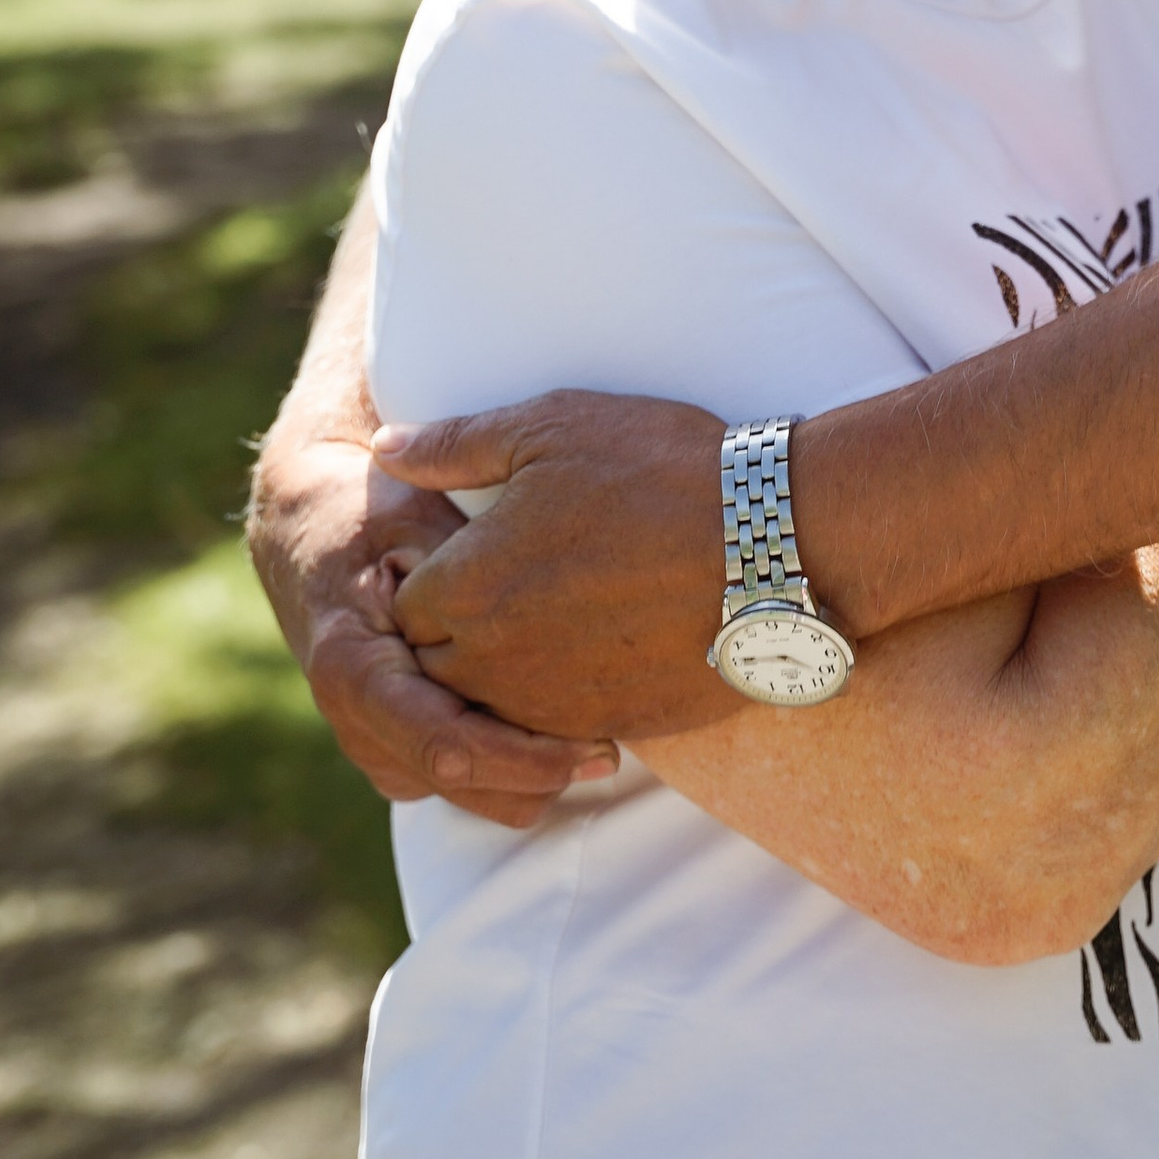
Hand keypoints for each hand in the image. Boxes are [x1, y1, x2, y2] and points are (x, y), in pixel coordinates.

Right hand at [245, 431, 615, 829]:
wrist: (312, 532)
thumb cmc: (377, 516)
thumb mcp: (418, 519)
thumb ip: (462, 570)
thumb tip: (522, 610)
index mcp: (355, 670)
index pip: (448, 745)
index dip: (526, 757)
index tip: (596, 747)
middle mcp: (358, 726)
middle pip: (469, 786)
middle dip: (544, 775)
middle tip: (614, 745)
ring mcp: (375, 748)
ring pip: (476, 798)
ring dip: (532, 774)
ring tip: (591, 727)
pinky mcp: (398, 757)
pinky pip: (470, 786)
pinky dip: (513, 766)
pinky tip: (551, 718)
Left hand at [378, 391, 731, 743]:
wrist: (775, 544)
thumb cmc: (661, 471)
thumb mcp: (552, 429)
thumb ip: (455, 445)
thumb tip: (383, 448)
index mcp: (468, 586)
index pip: (401, 605)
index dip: (425, 575)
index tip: (463, 549)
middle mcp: (497, 660)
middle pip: (436, 666)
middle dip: (455, 630)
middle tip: (507, 582)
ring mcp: (554, 703)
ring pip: (491, 706)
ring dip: (504, 670)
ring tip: (552, 615)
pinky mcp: (610, 726)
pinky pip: (555, 729)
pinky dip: (562, 696)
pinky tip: (597, 648)